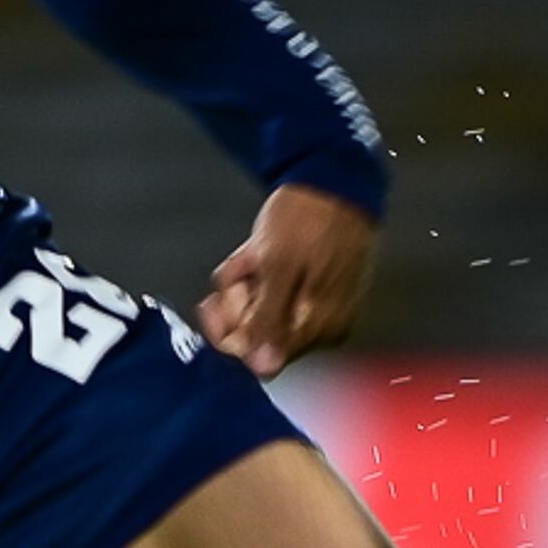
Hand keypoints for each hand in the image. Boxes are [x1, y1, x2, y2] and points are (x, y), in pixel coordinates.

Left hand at [198, 183, 373, 375]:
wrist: (333, 179)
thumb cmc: (308, 218)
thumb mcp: (280, 265)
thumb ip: (271, 318)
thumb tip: (264, 369)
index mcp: (317, 327)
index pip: (260, 359)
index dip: (232, 333)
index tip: (214, 302)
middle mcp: (319, 328)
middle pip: (259, 336)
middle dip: (239, 300)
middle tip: (245, 266)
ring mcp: (314, 309)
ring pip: (260, 312)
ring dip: (245, 282)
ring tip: (253, 253)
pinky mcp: (307, 291)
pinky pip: (271, 294)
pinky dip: (256, 274)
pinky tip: (258, 252)